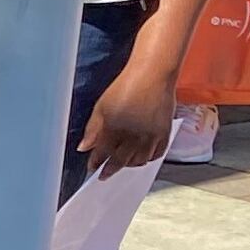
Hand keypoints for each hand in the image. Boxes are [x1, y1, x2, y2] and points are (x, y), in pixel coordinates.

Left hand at [77, 58, 176, 175]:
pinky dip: (148, 158)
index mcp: (114, 129)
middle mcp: (134, 136)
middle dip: (111, 169)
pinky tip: (142, 157)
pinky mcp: (165, 132)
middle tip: (105, 174)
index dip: (96, 162)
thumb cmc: (127, 86)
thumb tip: (84, 147)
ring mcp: (151, 136)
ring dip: (129, 165)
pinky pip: (157, 154)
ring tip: (122, 164)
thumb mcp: (101, 106)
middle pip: (120, 161)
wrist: (153, 75)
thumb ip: (92, 130)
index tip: (92, 168)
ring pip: (139, 161)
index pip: (102, 154)